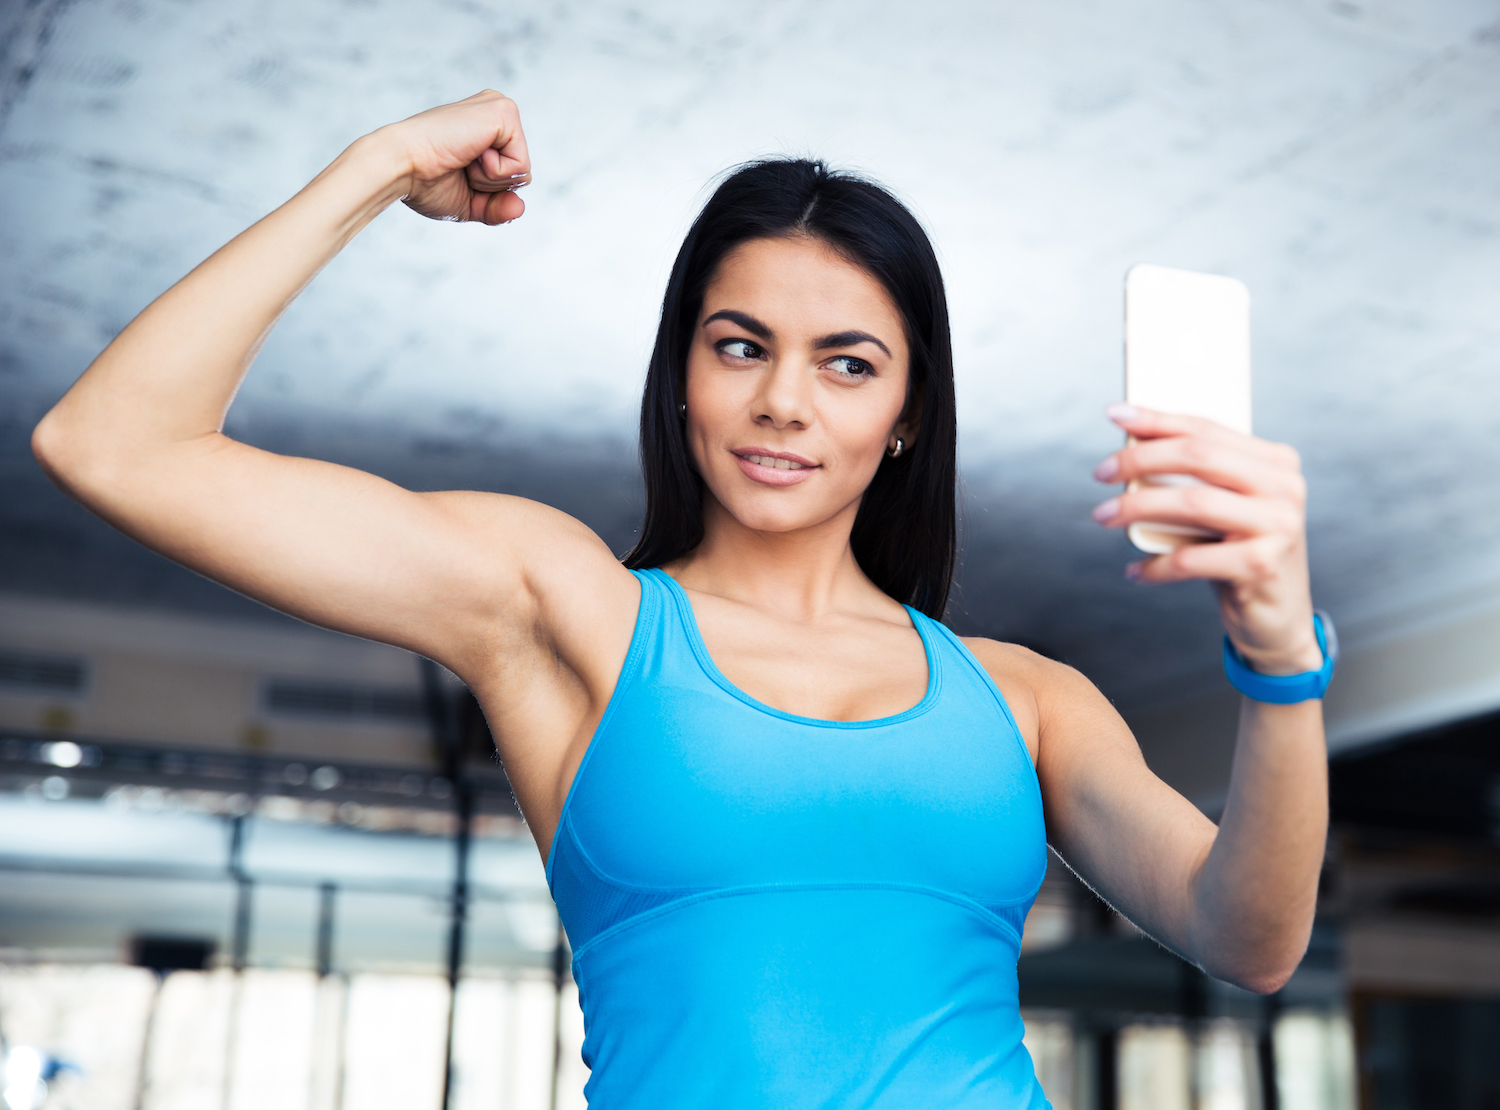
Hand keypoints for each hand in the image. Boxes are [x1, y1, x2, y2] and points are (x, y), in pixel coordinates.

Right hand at [381, 90, 531, 225]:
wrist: (401, 166)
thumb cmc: (425, 182)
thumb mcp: (469, 203)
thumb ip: (497, 208)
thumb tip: (520, 207)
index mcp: (488, 128)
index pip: (512, 177)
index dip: (487, 192)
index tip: (456, 172)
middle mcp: (497, 113)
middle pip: (521, 176)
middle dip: (491, 188)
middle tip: (458, 166)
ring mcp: (502, 108)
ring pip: (523, 172)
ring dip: (490, 180)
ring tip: (462, 158)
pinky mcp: (504, 112)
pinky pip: (521, 165)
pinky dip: (494, 172)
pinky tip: (469, 153)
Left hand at [1090, 404, 1321, 675]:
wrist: (1276, 616)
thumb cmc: (1238, 553)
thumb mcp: (1225, 507)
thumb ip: (1197, 478)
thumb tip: (1131, 444)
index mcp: (1275, 462)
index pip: (1207, 429)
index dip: (1158, 419)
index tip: (1115, 414)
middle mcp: (1284, 488)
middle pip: (1198, 456)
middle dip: (1140, 459)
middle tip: (1101, 473)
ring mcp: (1278, 526)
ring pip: (1192, 503)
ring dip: (1135, 508)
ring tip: (1103, 516)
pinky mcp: (1262, 565)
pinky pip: (1190, 558)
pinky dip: (1155, 565)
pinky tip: (1135, 570)